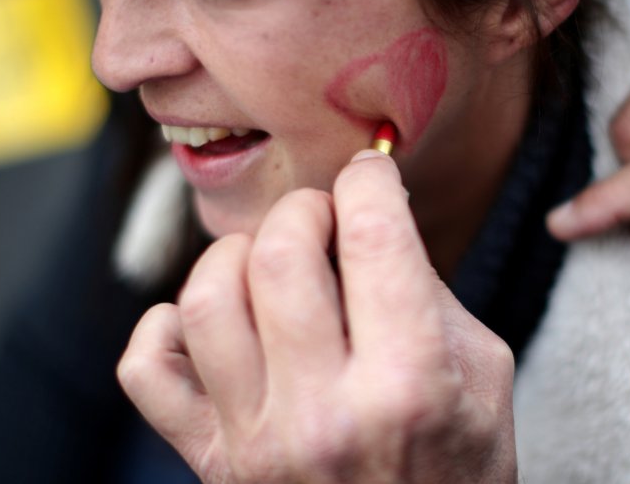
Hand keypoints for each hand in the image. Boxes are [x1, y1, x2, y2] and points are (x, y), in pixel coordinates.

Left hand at [118, 150, 516, 482]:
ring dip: (237, 254)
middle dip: (305, 208)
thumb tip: (366, 219)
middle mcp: (325, 412)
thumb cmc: (457, 473)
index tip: (370, 174)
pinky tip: (212, 324)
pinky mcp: (210, 461)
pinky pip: (146, 371)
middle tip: (325, 219)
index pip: (373, 236)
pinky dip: (166, 326)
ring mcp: (256, 441)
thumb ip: (430, 294)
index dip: (370, 181)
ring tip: (270, 263)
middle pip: (281, 255)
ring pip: (206, 298)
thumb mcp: (483, 380)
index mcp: (409, 384)